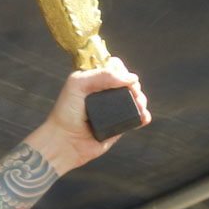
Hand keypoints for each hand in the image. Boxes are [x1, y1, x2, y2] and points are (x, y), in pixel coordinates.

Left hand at [41, 58, 149, 172]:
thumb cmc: (66, 111)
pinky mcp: (119, 125)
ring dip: (141, 100)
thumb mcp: (78, 84)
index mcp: (95, 80)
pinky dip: (143, 116)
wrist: (65, 142)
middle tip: (133, 94)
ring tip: (139, 106)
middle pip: (129, 82)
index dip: (122, 71)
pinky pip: (136, 118)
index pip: (115, 67)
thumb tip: (132, 78)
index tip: (122, 80)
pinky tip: (143, 117)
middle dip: (134, 86)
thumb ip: (102, 75)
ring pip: (135, 99)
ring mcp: (113, 109)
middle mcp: (105, 93)